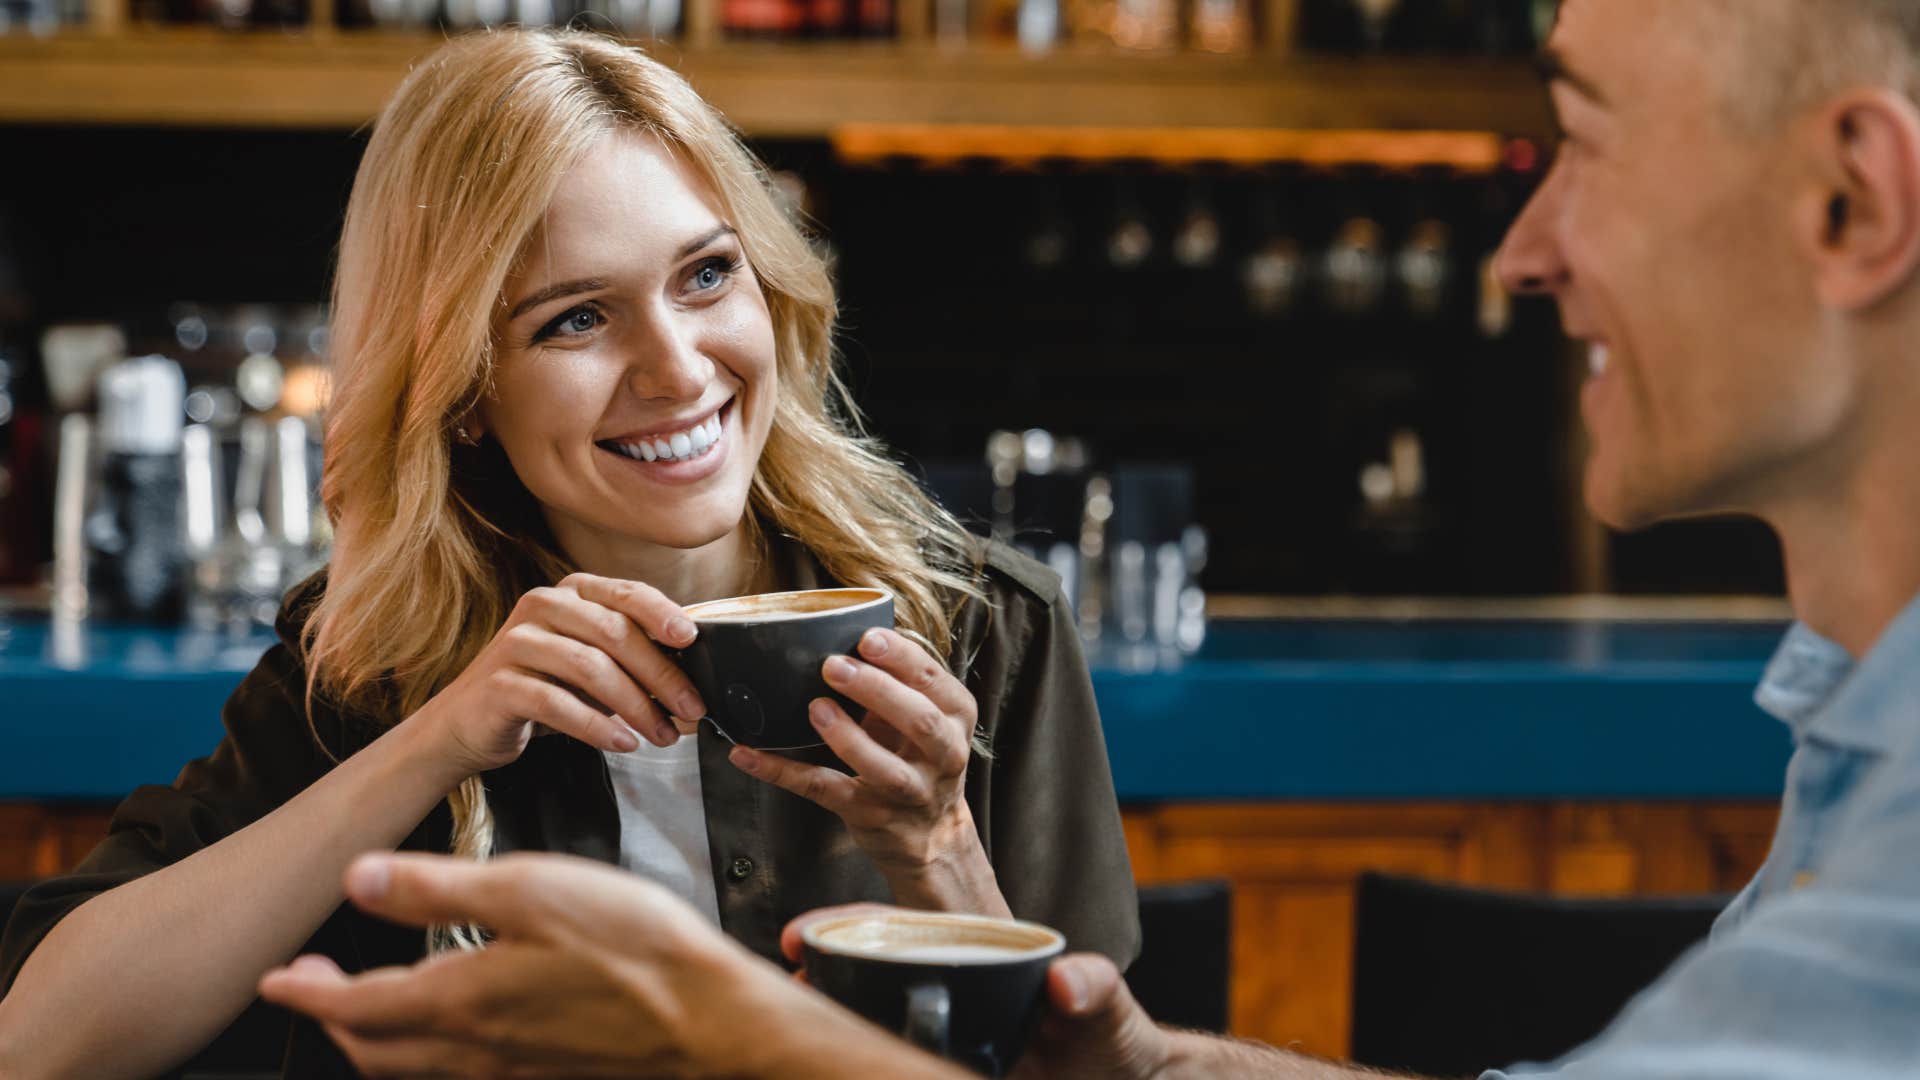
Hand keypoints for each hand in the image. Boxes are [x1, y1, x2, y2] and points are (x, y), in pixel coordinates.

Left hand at [259, 852, 802, 1078]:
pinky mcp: (545, 1077)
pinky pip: (463, 1077)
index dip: (306, 990)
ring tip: (371, 1007)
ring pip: (414, 1070)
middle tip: (311, 984)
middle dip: (333, 1017)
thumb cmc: (634, 950)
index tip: (275, 976)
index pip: (354, 1004)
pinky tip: (455, 1029)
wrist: (711, 1024)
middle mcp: (474, 1050)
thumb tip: (358, 876)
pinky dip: (430, 1057)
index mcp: (459, 1000)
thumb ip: (439, 889)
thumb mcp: (531, 891)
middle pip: (373, 1049)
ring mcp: (510, 1072)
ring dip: (375, 1041)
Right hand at [410, 573, 706, 783]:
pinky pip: (558, 703)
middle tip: (692, 708)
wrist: (467, 724)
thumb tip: (693, 675)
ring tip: (662, 735)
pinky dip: (597, 726)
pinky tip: (623, 743)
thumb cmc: (542, 690)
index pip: (626, 593)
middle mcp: (542, 605)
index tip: (692, 640)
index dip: (662, 613)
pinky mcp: (500, 683)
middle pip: (614, 633)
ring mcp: (516, 642)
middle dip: (661, 674)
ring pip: (590, 667)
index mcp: (571, 592)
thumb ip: (632, 656)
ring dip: (635, 706)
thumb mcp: (591, 664)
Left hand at [728, 628, 1004, 912]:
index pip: (933, 681)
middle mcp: (942, 755)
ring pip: (884, 767)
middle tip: (834, 665)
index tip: (868, 637)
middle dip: (878, 690)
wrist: (932, 833)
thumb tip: (840, 632)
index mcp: (955, 717)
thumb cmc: (918, 756)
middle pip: (919, 721)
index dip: (903, 658)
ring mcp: (909, 791)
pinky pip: (824, 792)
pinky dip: (782, 772)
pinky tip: (747, 755)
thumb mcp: (924, 714)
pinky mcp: (870, 815)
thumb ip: (897, 680)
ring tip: (815, 708)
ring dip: (847, 737)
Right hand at [781, 909, 1171, 1079]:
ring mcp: (941, 1041)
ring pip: (871, 1029)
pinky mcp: (938, 1069)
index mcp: (977, 963)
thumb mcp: (1108, 1012)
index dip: (848, 930)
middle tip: (785, 989)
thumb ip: (1096, 992)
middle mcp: (950, 998)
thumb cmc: (1115, 1045)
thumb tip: (1068, 983)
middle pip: (868, 981)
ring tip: (789, 1036)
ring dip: (830, 1026)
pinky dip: (859, 1062)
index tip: (803, 935)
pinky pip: (888, 1062)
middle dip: (820, 980)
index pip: (901, 935)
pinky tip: (830, 1064)